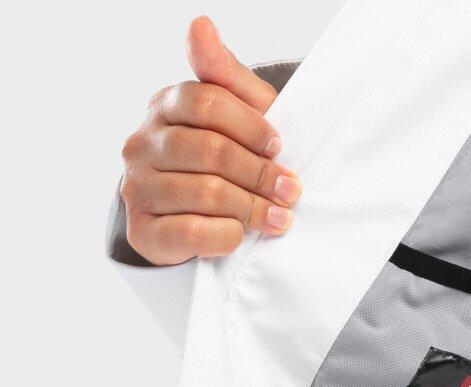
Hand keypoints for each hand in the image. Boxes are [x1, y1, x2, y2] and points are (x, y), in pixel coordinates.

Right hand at [120, 16, 300, 264]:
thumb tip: (200, 24)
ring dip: (251, 208)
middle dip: (259, 173)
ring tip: (278, 217)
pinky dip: (226, 236)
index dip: (252, 127)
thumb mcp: (238, 115)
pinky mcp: (143, 231)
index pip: (208, 102)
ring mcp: (137, 187)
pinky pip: (190, 233)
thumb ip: (225, 76)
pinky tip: (241, 235)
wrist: (197, 220)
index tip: (279, 147)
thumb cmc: (228, 160)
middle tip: (289, 190)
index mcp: (165, 106)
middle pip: (211, 150)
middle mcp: (141, 143)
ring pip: (205, 193)